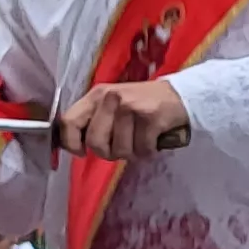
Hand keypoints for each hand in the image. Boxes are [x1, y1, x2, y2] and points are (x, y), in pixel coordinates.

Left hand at [54, 80, 189, 161]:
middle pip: (95, 142)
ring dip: (132, 152)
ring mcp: (130, 107)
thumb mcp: (111, 104)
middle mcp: (110, 98)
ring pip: (120, 150)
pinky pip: (141, 150)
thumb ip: (94, 120)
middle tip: (121, 146)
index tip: (82, 152)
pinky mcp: (149, 118)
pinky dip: (148, 151)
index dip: (71, 143)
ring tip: (140, 139)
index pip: (69, 121)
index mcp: (96, 95)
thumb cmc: (141, 103)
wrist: (179, 96)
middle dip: (108, 152)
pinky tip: (153, 139)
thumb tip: (76, 146)